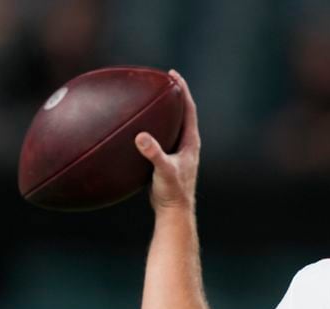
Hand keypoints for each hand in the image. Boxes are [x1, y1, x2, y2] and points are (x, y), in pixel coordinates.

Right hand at [135, 70, 200, 210]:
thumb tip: (141, 137)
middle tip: (163, 80)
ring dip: (165, 111)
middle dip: (174, 96)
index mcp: (190, 142)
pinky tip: (139, 126)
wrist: (174, 211)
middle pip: (183, 113)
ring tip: (152, 98)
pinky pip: (162, 137)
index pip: (189, 110)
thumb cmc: (172, 192)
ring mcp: (179, 153)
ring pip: (173, 125)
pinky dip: (154, 127)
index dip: (182, 91)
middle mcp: (187, 145)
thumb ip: (153, 153)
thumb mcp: (163, 170)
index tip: (173, 76)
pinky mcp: (169, 160)